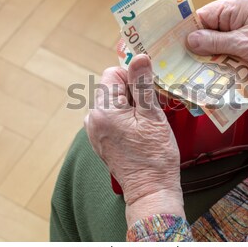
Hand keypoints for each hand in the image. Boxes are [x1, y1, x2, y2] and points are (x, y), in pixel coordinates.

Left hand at [84, 54, 183, 225]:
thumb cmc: (155, 155)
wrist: (151, 190)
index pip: (113, 74)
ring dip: (132, 104)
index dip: (134, 77)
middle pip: (112, 88)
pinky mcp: (101, 140)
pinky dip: (127, 116)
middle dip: (134, 91)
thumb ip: (143, 84)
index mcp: (103, 110)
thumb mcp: (152, 116)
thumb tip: (140, 56)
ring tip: (148, 121)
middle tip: (153, 108)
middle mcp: (93, 119)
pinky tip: (141, 130)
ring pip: (114, 102)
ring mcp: (95, 132)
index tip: (151, 90)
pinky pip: (112, 117)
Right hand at [187, 0, 247, 98]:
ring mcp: (242, 32)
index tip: (172, 46)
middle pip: (208, 31)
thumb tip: (189, 40)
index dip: (187, 31)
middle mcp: (237, 17)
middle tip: (179, 65)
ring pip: (216, 45)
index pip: (203, 15)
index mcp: (236, 7)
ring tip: (192, 74)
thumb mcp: (245, 44)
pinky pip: (227, 53)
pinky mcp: (247, 47)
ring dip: (208, 59)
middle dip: (197, 48)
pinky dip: (220, 64)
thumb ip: (215, 42)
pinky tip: (211, 76)